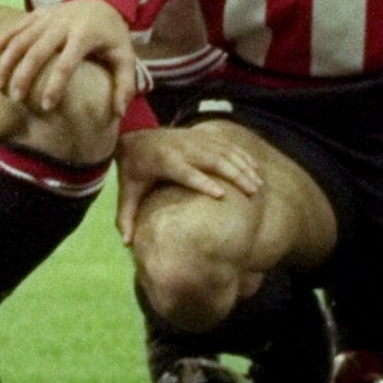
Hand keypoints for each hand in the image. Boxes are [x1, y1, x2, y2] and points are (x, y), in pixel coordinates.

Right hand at [0, 0, 136, 113]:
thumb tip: (119, 113)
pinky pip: (15, 27)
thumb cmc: (113, 35)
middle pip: (38, 50)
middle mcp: (63, 24)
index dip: (55, 85)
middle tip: (16, 98)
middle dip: (24, 75)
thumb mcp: (126, 57)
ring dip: (7, 60)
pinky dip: (0, 42)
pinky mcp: (37, 13)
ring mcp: (47, 16)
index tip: (46, 107)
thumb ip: (125, 84)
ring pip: (21, 38)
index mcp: (85, 35)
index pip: (66, 63)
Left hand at [114, 125, 263, 240]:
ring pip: (222, 151)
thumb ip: (125, 217)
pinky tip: (255, 170)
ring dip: (242, 166)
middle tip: (252, 192)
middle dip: (234, 174)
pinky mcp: (200, 137)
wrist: (134, 138)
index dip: (202, 182)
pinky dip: (242, 156)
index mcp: (162, 161)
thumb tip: (125, 244)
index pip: (185, 171)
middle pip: (211, 159)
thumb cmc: (133, 171)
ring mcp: (192, 140)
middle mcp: (180, 148)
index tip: (221, 195)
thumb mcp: (127, 192)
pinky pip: (225, 144)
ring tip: (258, 185)